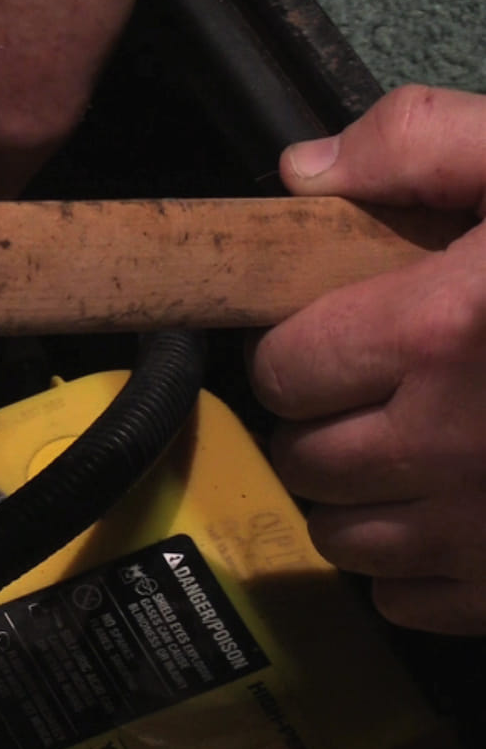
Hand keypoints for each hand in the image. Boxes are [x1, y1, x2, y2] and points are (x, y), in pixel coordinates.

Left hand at [248, 85, 485, 634]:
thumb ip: (423, 147)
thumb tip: (303, 175)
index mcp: (441, 332)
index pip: (283, 370)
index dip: (291, 353)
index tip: (319, 341)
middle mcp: (447, 445)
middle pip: (302, 458)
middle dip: (314, 424)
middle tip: (358, 395)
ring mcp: (483, 532)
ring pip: (339, 537)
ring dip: (348, 497)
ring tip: (393, 455)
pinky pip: (404, 601)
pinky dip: (404, 567)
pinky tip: (442, 518)